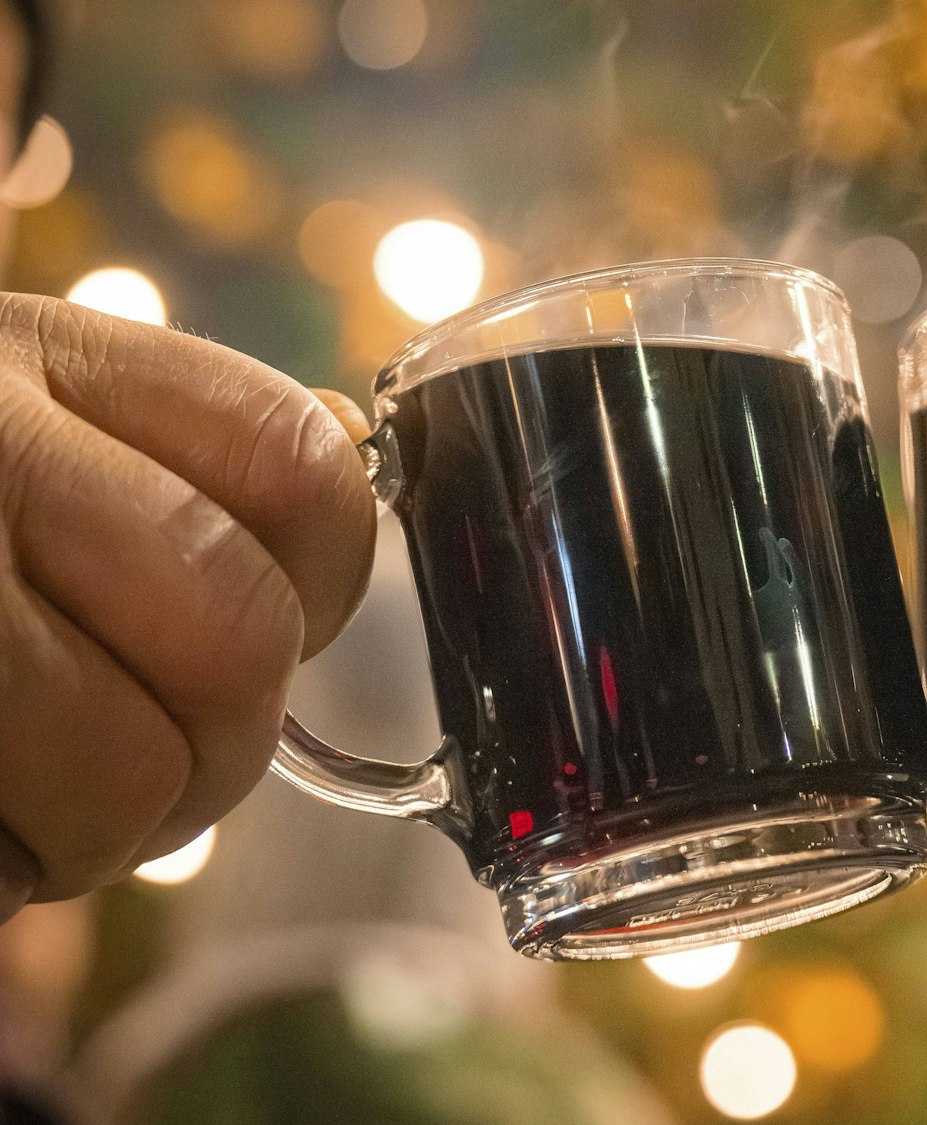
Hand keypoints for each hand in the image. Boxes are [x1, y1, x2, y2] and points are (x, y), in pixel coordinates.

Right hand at [0, 295, 375, 915]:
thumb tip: (314, 524)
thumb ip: (150, 458)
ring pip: (132, 772)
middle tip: (151, 762)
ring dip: (110, 828)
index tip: (272, 624)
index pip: (301, 471)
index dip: (319, 582)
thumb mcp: (8, 412)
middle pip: (235, 640)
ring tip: (36, 803)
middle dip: (221, 742)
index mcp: (40, 356)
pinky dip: (10, 868)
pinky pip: (8, 849)